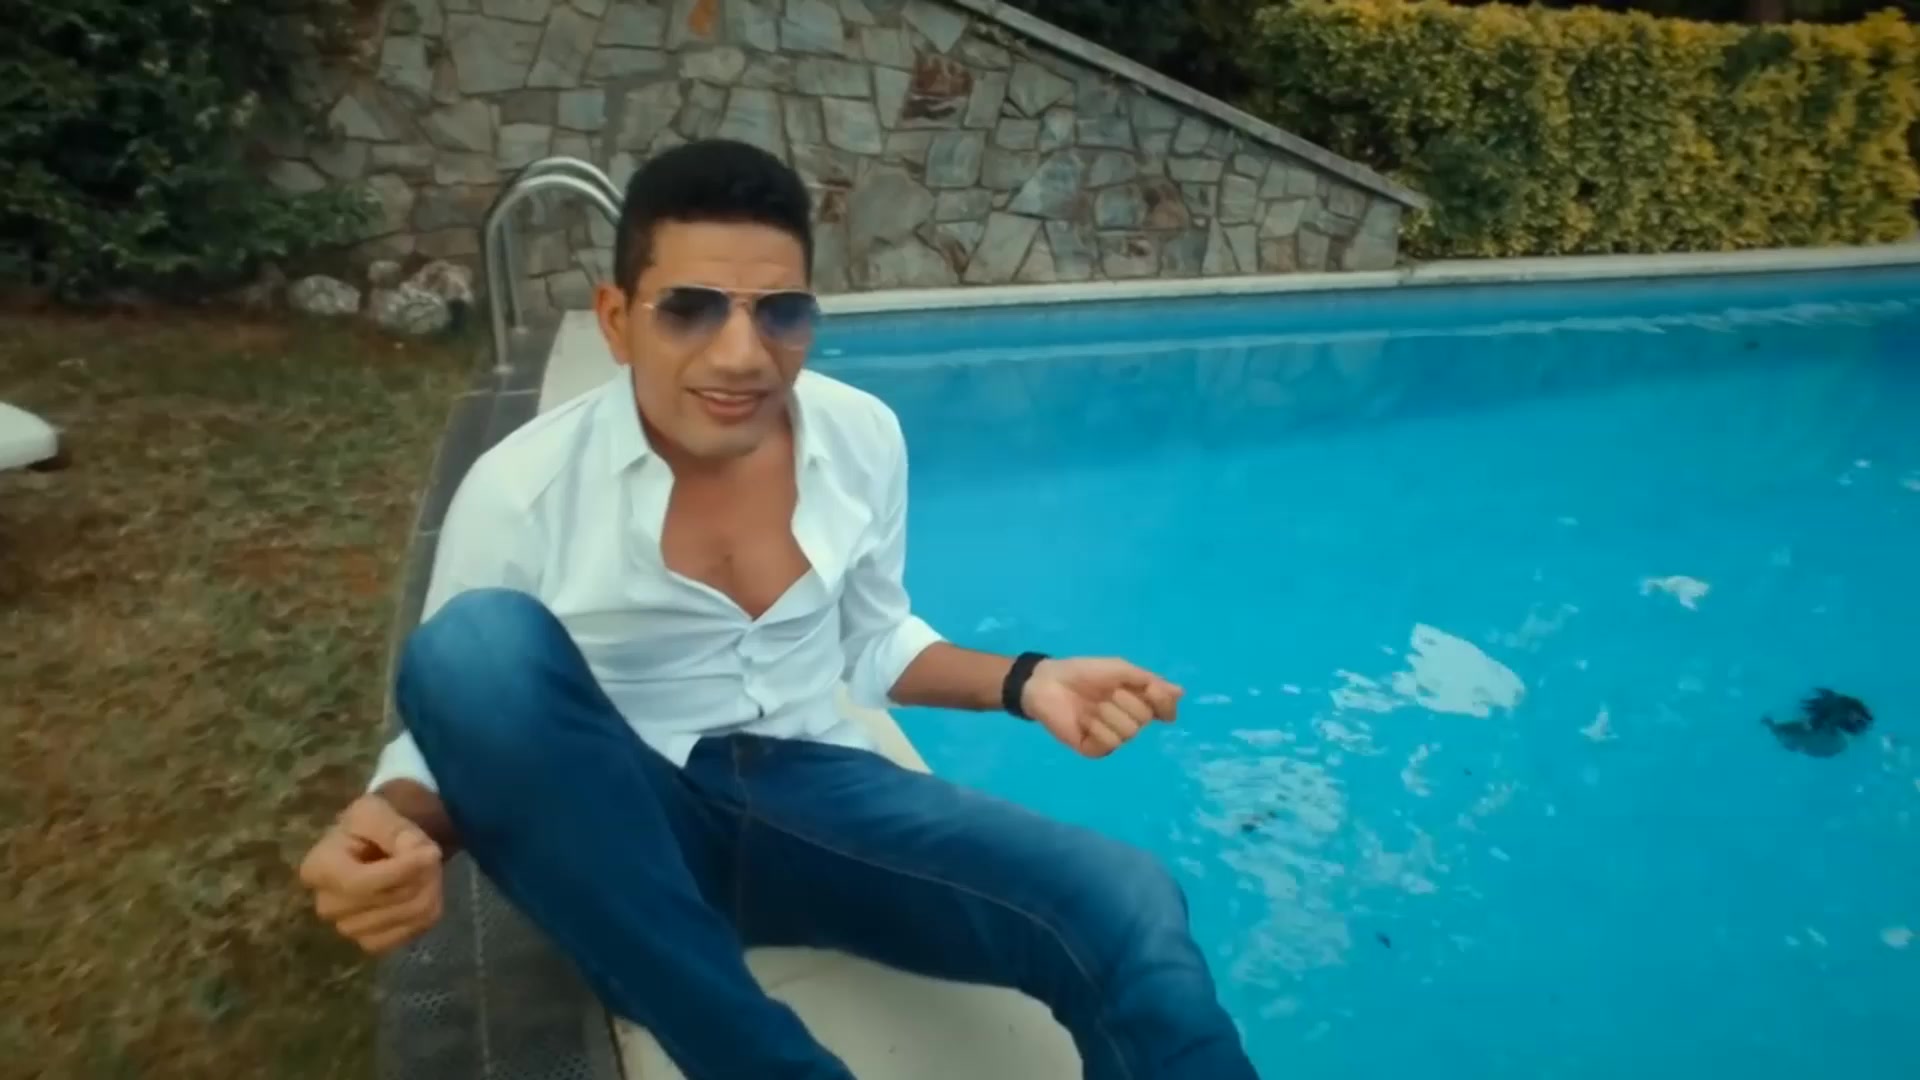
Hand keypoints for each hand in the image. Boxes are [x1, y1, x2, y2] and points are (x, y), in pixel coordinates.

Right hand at [298, 794, 443, 954]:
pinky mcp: (370, 942)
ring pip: (405, 916)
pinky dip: (427, 913)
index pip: (360, 882)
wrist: (376, 846)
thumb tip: (416, 853)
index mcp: (318, 869)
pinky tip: (424, 892)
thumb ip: (393, 829)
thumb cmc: (370, 826)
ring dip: (429, 890)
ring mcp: (347, 928)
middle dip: (420, 876)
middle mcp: (326, 905)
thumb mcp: (375, 811)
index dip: (400, 871)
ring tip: (428, 870)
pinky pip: (410, 934)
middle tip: (432, 854)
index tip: (432, 853)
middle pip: (386, 900)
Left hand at [1022, 657, 1182, 757]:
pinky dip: (1097, 728)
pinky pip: (1110, 744)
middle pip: (1144, 719)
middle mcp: (1127, 721)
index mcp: (1136, 702)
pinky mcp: (1094, 749)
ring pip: (1129, 732)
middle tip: (1105, 692)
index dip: (1158, 700)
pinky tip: (1084, 721)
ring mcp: (1111, 737)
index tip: (1148, 689)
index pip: (1161, 708)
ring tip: (1091, 706)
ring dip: (1108, 713)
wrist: (1048, 682)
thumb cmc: (1084, 673)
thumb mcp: (1120, 670)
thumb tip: (1181, 693)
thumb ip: (1151, 682)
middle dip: (1125, 701)